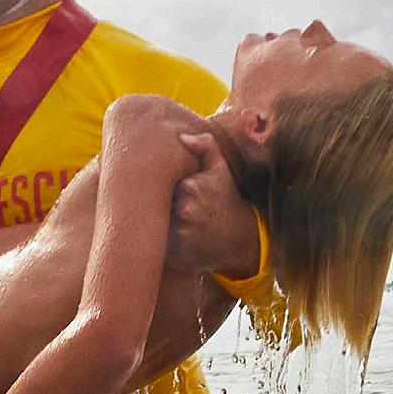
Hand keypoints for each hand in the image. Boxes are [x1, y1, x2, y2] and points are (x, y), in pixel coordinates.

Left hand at [165, 129, 259, 283]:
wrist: (241, 239)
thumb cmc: (226, 198)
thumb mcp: (220, 170)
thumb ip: (205, 147)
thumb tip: (183, 137)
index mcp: (190, 188)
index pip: (155, 180)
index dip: (155, 181)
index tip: (158, 182)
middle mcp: (185, 212)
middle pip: (151, 202)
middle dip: (151, 200)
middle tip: (156, 200)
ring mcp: (181, 237)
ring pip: (150, 224)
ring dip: (151, 220)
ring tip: (160, 217)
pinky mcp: (178, 256)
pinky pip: (154, 246)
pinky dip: (155, 241)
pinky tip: (165, 235)